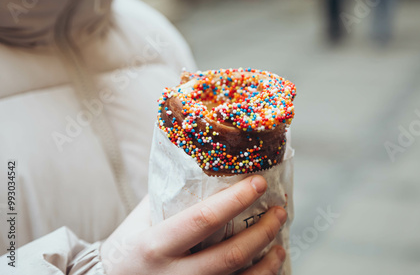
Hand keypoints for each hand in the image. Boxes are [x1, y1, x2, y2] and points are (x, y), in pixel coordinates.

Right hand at [100, 175, 286, 274]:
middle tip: (278, 212)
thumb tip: (206, 165)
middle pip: (230, 256)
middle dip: (262, 232)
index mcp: (155, 245)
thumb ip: (171, 196)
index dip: (235, 200)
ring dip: (268, 264)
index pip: (203, 219)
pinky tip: (268, 268)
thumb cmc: (128, 245)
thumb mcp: (142, 218)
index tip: (259, 183)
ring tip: (280, 244)